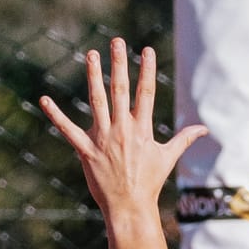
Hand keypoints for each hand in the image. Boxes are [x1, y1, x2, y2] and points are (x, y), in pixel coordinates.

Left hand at [39, 39, 206, 223]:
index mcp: (142, 129)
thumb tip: (204, 129)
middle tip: (117, 42)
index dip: (147, 70)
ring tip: (91, 54)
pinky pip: (68, 130)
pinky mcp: (86, 151)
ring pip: (97, 101)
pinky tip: (44, 99)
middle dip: (119, 64)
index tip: (146, 50)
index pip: (145, 92)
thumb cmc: (149, 183)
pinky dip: (55, 115)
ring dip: (93, 76)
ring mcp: (103, 139)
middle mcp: (122, 129)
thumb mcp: (168, 158)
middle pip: (120, 90)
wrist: (130, 207)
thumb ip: (184, 139)